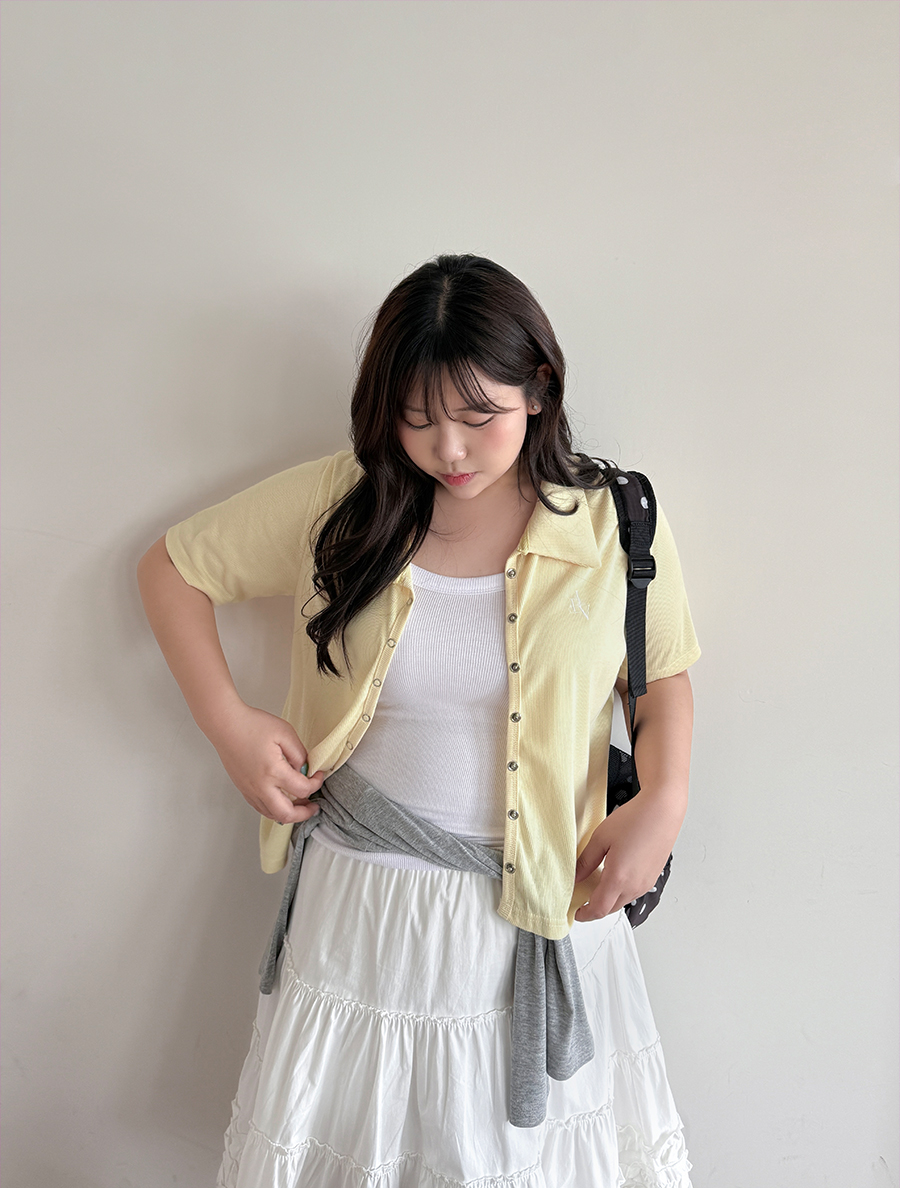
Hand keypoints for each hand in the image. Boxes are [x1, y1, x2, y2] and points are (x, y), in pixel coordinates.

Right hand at [206, 702, 325, 823]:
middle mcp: (260, 786)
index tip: (318, 775)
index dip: (316, 784)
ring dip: (289, 813)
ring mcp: (250, 790)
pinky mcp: (243, 789)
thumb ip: (299, 754)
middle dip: (304, 813)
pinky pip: (261, 808)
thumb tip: (305, 770)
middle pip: (286, 814)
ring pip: (272, 815)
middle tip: (314, 806)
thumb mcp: (285, 732)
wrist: (225, 725)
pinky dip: (274, 809)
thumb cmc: (252, 725)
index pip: (302, 789)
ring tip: (300, 804)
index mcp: (274, 771)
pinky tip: (281, 800)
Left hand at [572, 791, 683, 921]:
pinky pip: (633, 891)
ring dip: (609, 898)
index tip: (577, 912)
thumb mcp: (601, 838)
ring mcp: (645, 882)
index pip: (598, 909)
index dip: (585, 914)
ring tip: (597, 883)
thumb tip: (575, 876)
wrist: (662, 810)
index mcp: (619, 878)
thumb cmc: (635, 819)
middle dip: (595, 907)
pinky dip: (621, 890)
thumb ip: (586, 861)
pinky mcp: (652, 877)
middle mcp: (635, 885)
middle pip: (610, 908)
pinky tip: (614, 874)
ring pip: (622, 900)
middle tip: (582, 898)